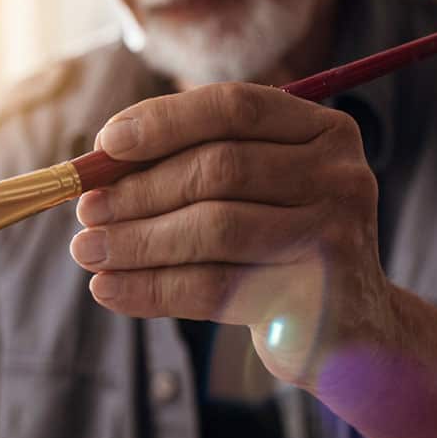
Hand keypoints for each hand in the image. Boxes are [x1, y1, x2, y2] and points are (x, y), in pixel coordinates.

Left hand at [70, 82, 394, 386]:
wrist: (351, 330)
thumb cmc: (279, 246)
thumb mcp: (251, 194)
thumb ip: (190, 167)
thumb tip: (96, 167)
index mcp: (324, 131)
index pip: (234, 107)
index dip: (163, 121)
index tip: (104, 144)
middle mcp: (340, 176)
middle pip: (219, 168)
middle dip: (140, 190)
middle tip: (86, 211)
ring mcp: (335, 238)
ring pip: (213, 229)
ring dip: (137, 241)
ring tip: (87, 251)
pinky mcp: (315, 299)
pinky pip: (215, 288)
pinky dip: (151, 289)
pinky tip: (108, 290)